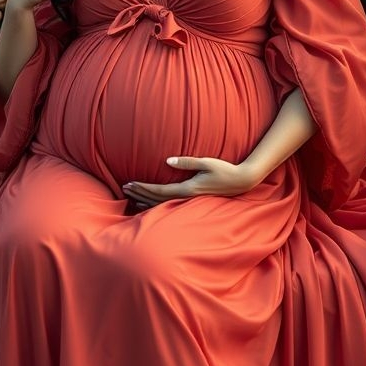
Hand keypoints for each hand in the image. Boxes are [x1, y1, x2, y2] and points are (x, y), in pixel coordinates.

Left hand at [123, 156, 257, 207]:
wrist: (241, 182)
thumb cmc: (225, 170)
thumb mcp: (206, 162)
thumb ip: (187, 162)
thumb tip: (168, 161)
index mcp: (188, 188)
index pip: (159, 191)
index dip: (143, 188)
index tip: (129, 184)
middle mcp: (187, 197)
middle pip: (157, 199)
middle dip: (140, 193)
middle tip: (124, 188)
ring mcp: (190, 200)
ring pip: (162, 204)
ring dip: (146, 200)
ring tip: (132, 196)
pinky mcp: (193, 200)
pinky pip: (170, 204)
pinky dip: (157, 203)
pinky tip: (150, 202)